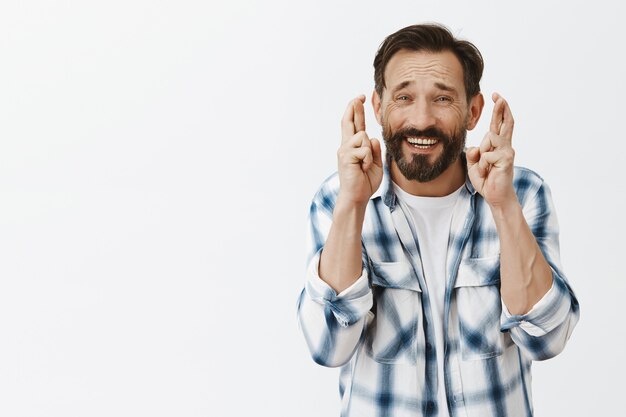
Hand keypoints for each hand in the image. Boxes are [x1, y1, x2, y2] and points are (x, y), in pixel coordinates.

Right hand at [336, 95, 382, 206]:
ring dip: (369, 152)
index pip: (355, 125)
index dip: (356, 111)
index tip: (359, 99)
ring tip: (365, 166)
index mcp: (353, 147)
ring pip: (363, 136)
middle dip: (354, 108)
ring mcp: (344, 150)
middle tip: (359, 96)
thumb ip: (374, 150)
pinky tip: (362, 169)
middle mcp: (346, 146)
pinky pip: (364, 150)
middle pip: (350, 122)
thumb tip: (372, 137)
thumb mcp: (375, 163)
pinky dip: (368, 160)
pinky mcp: (345, 156)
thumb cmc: (364, 182)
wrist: (357, 197)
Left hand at [466, 93, 516, 207]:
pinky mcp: (506, 159)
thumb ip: (473, 154)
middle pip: (505, 122)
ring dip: (482, 153)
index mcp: (498, 146)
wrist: (495, 196)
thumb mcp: (474, 165)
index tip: (497, 96)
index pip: (499, 124)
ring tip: (485, 168)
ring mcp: (507, 152)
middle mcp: (505, 146)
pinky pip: (487, 154)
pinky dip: (483, 164)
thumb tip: (476, 146)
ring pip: (489, 137)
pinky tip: (488, 172)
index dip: (499, 110)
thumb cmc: (486, 180)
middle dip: (501, 108)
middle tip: (498, 96)